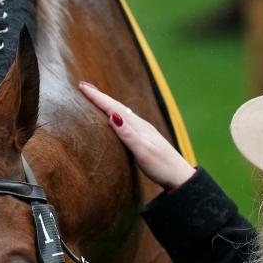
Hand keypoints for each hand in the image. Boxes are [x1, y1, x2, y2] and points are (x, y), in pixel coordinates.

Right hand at [78, 81, 196, 190]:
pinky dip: (115, 115)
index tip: (82, 86)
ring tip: (96, 98)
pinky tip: (115, 118)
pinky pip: (126, 120)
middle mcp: (140, 125)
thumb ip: (128, 134)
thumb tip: (113, 115)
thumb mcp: (143, 151)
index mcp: (138, 126)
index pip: (113, 108)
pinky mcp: (144, 138)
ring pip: (121, 112)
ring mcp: (143, 131)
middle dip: (100, 96)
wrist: (180, 176)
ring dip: (107, 104)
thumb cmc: (161, 166)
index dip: (97, 97)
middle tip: (84, 87)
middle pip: (117, 106)